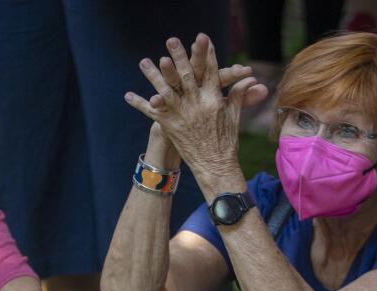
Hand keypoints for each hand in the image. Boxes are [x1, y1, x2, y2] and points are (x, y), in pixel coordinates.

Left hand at [126, 34, 263, 185]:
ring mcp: (182, 115)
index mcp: (214, 100)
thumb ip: (238, 96)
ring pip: (165, 90)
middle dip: (179, 57)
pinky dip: (139, 103)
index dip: (207, 55)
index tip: (202, 39)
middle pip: (186, 75)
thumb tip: (249, 80)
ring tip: (144, 61)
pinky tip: (127, 94)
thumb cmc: (226, 143)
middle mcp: (197, 105)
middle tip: (171, 40)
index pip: (210, 72)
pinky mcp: (170, 126)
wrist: (215, 167)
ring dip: (153, 75)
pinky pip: (152, 112)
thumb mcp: (234, 117)